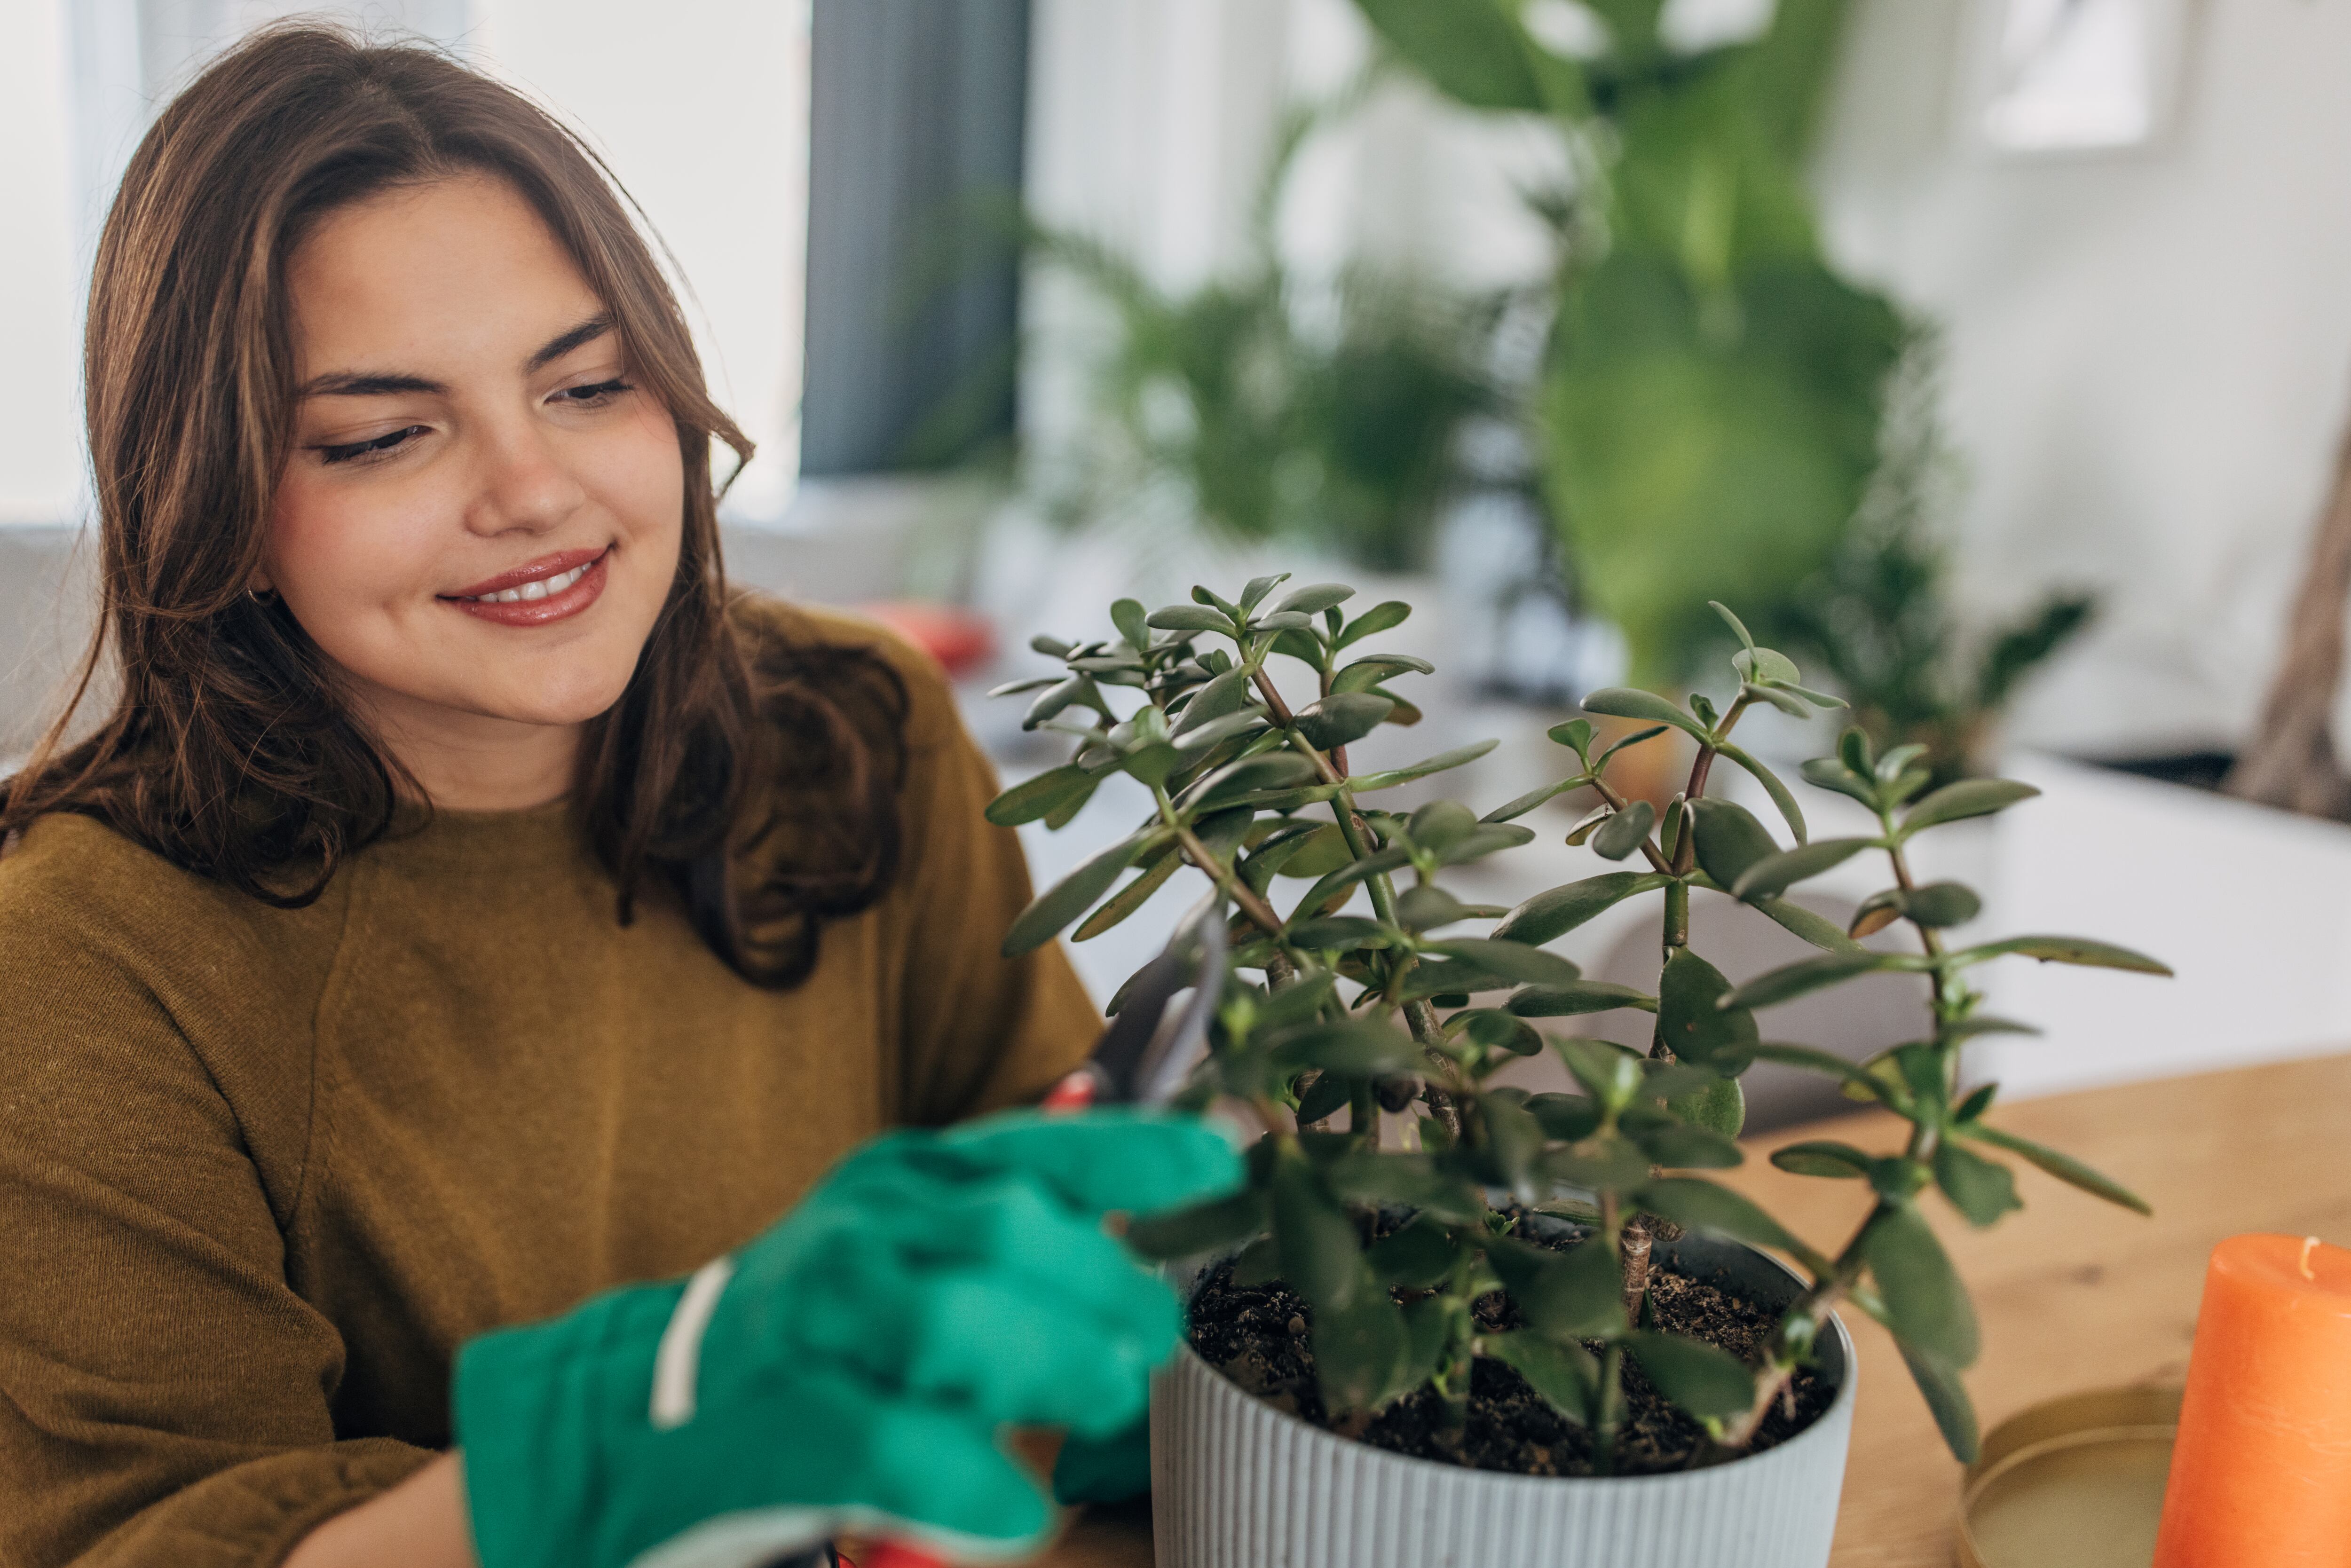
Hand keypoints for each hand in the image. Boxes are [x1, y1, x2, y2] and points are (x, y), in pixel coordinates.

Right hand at [453, 1109, 1238, 1567]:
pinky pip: (887, 1441)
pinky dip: (964, 1481)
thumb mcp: (914, 1261)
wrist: (630, 1421)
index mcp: (904, 1181)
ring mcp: (807, 1316)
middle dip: (1100, 1292)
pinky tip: (1009, 1511)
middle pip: (1010, 1233)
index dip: (1136, 1152)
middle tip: (1141, 1352)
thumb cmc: (815, 1348)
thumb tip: (1141, 1190)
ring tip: (1092, 1410)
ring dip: (1044, 1366)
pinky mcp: (767, 1418)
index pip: (1037, 1147)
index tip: (1221, 1163)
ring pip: (953, 1318)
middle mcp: (858, 1227)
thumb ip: (1016, 1235)